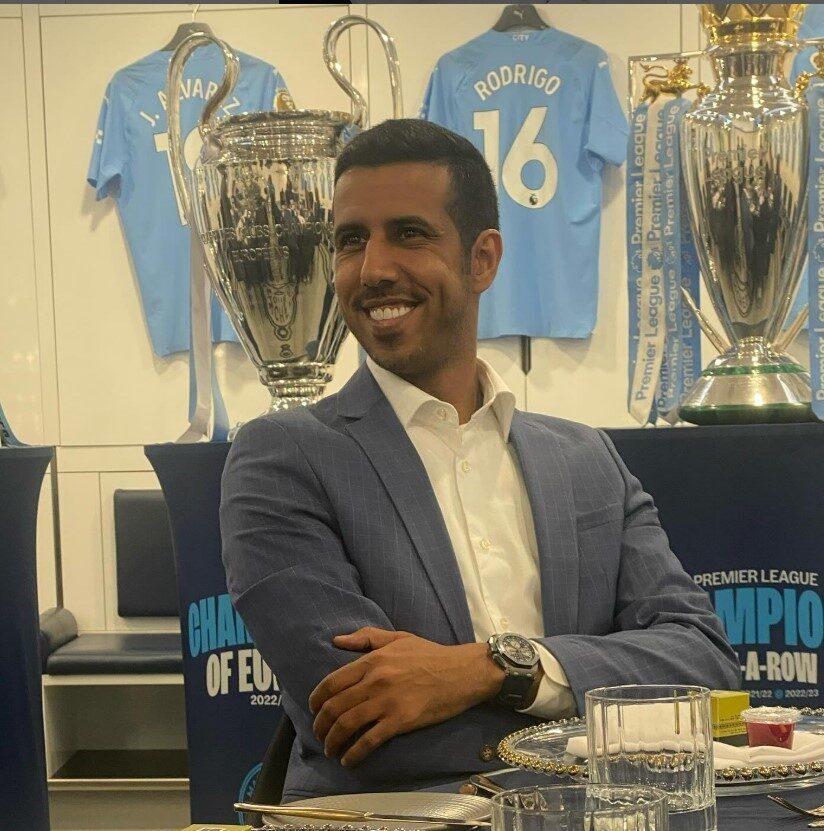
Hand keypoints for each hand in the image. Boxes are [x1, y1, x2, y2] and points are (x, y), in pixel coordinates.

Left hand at [308, 627, 503, 766]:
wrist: (462, 672)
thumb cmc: (430, 654)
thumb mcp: (398, 637)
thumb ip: (367, 638)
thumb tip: (337, 641)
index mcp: (372, 660)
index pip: (332, 682)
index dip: (316, 700)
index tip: (314, 710)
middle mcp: (375, 681)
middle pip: (335, 707)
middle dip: (321, 725)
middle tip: (320, 735)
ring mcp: (387, 702)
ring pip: (347, 725)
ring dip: (333, 742)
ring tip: (331, 750)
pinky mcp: (400, 721)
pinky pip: (369, 741)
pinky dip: (354, 754)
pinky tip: (349, 760)